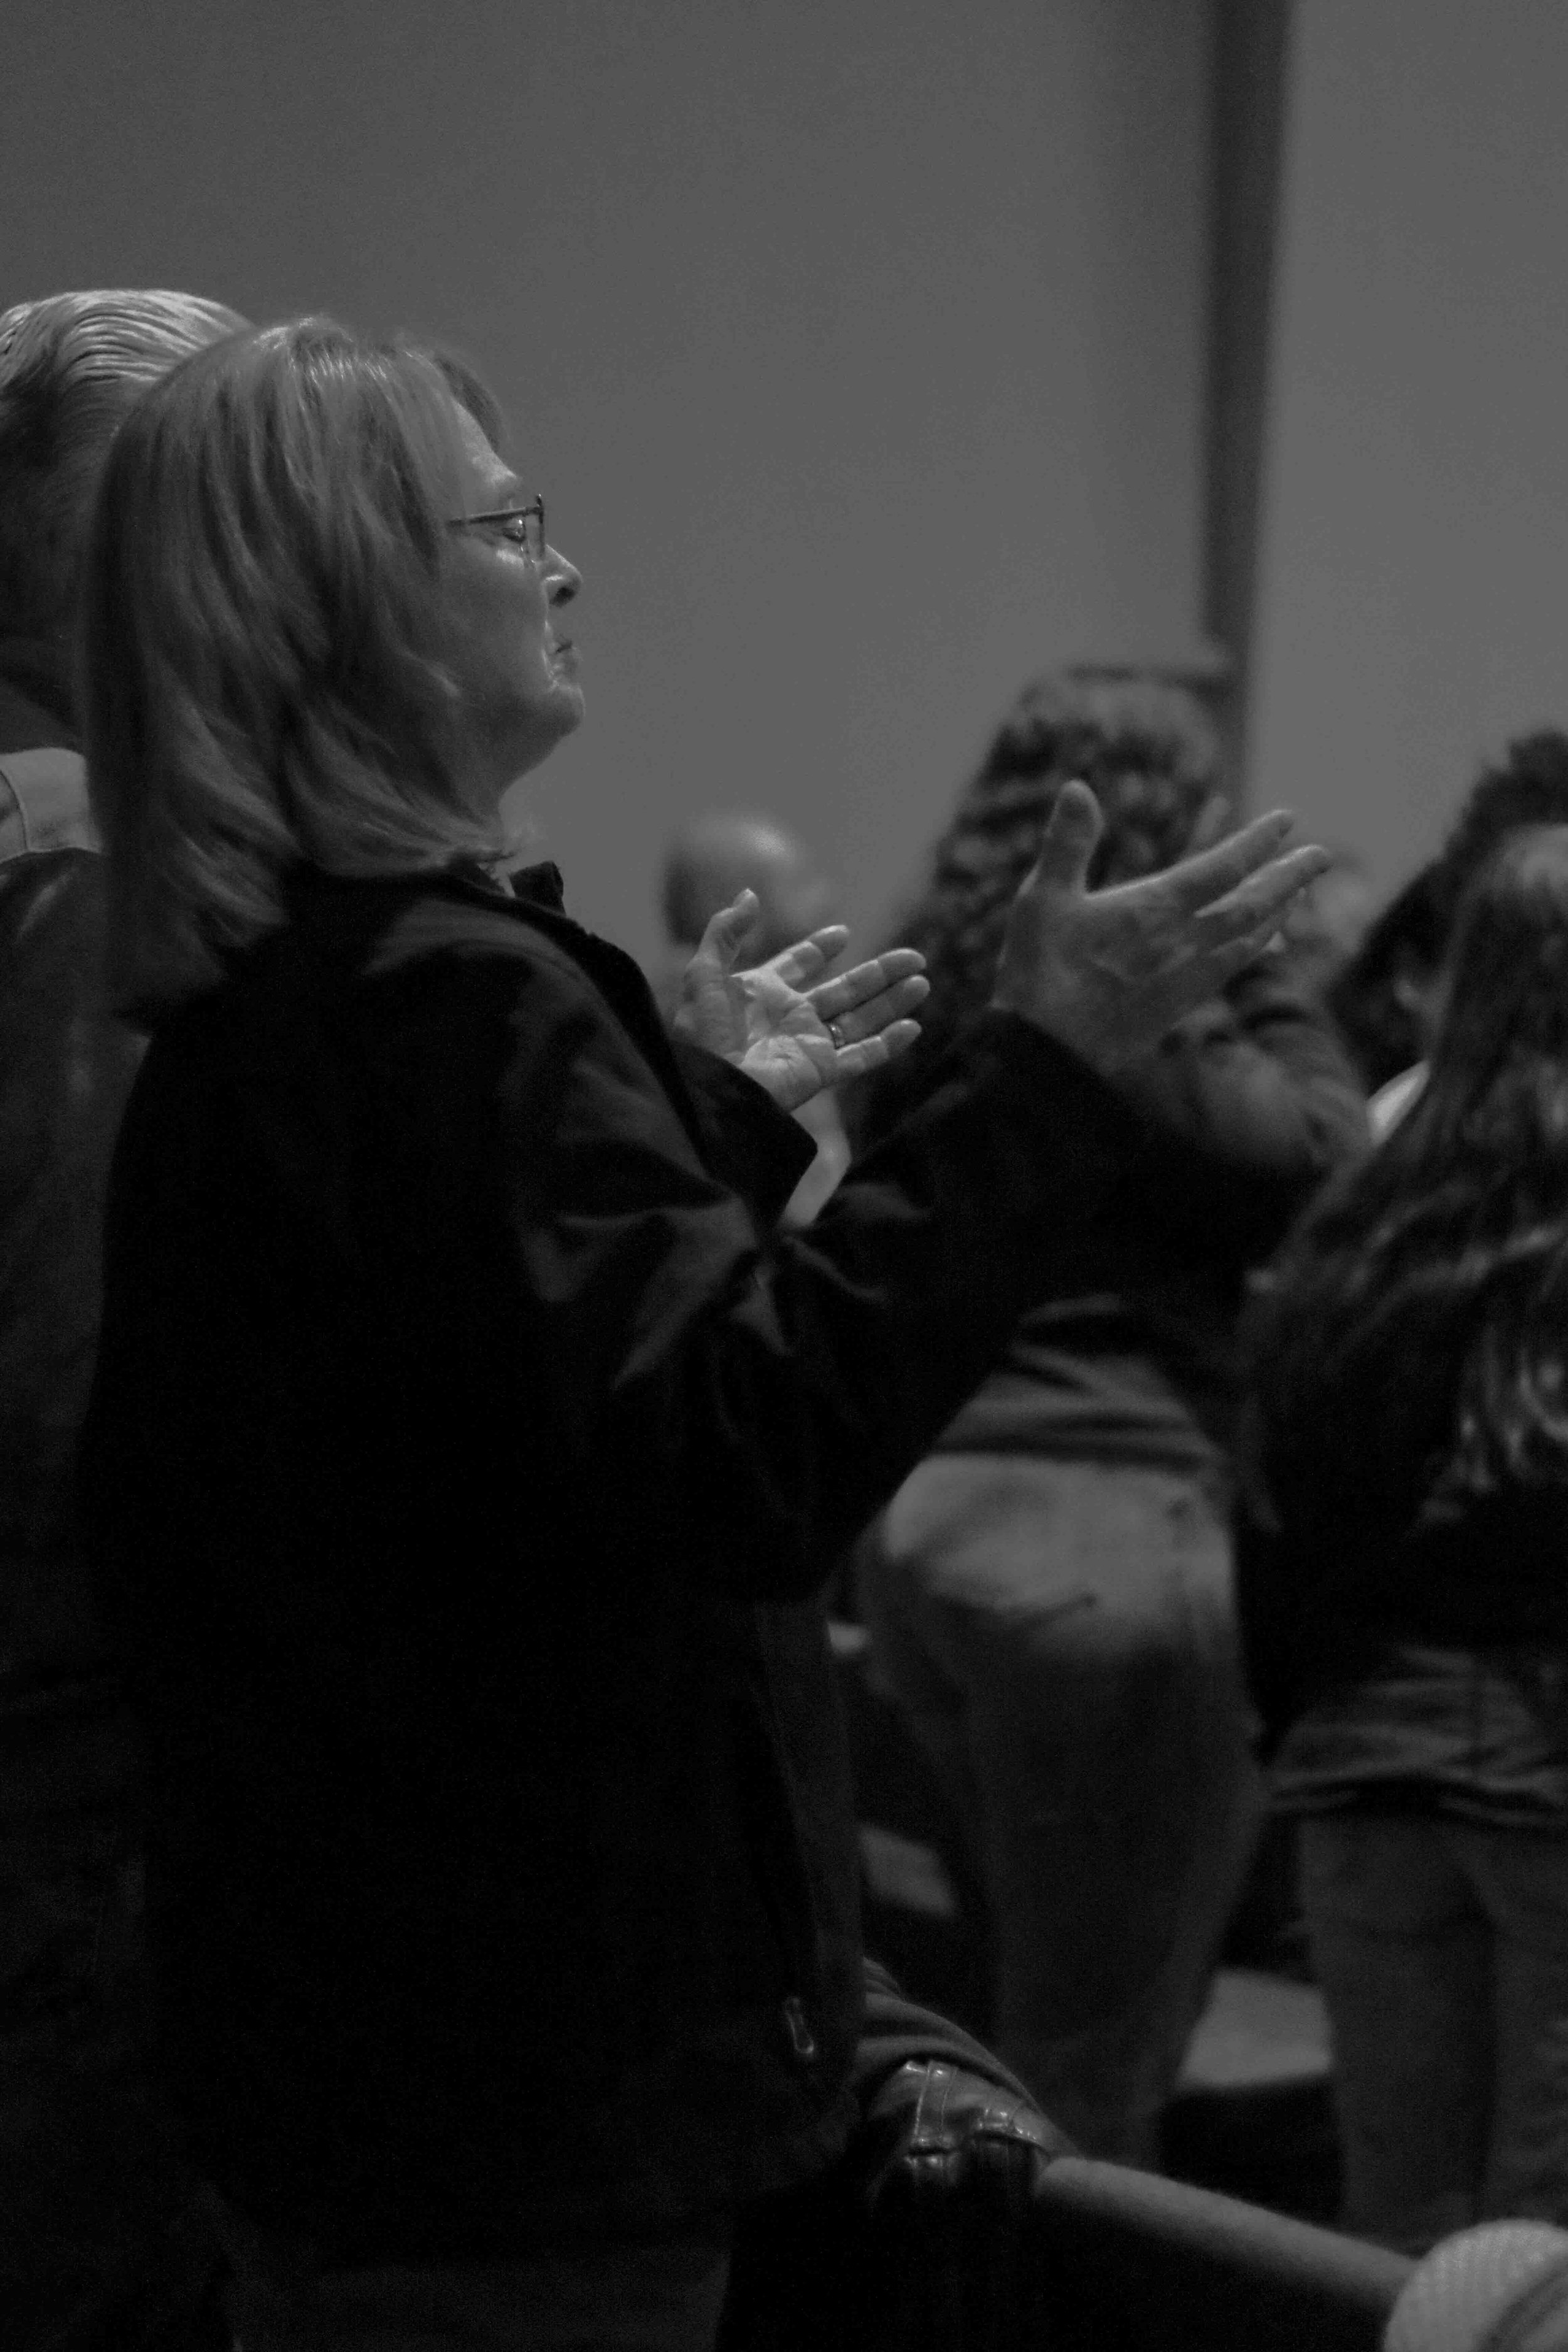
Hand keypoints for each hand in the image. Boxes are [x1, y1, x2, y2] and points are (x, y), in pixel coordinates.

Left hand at [673, 891, 927, 1110]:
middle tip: (913, 957)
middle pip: (845, 990)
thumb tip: (750, 893)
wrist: (709, 1086)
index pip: (798, 965)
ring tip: (922, 981)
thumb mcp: (704, 973)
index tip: (842, 933)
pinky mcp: (821, 1070)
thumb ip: (725, 931)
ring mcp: (809, 1044)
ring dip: (892, 1001)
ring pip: (861, 1019)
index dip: (819, 949)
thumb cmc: (701, 1034)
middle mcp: (791, 1017)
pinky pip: (861, 1057)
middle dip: (879, 974)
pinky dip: (888, 1044)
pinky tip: (912, 1027)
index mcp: (763, 992)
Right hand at [991, 781, 1329, 1071]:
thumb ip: (1068, 843)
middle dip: (1289, 877)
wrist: (1048, 1056)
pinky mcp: (1180, 1006)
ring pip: (1249, 939)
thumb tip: (1078, 787)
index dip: (1257, 842)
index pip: (1223, 867)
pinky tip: (1259, 945)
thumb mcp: (1043, 900)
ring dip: (1279, 912)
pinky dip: (1255, 947)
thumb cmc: (1038, 973)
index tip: (1287, 820)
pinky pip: (1232, 968)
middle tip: (1321, 856)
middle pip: (1253, 903)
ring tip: (1298, 895)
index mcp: (1155, 910)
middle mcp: (1183, 943)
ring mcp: (1187, 978)